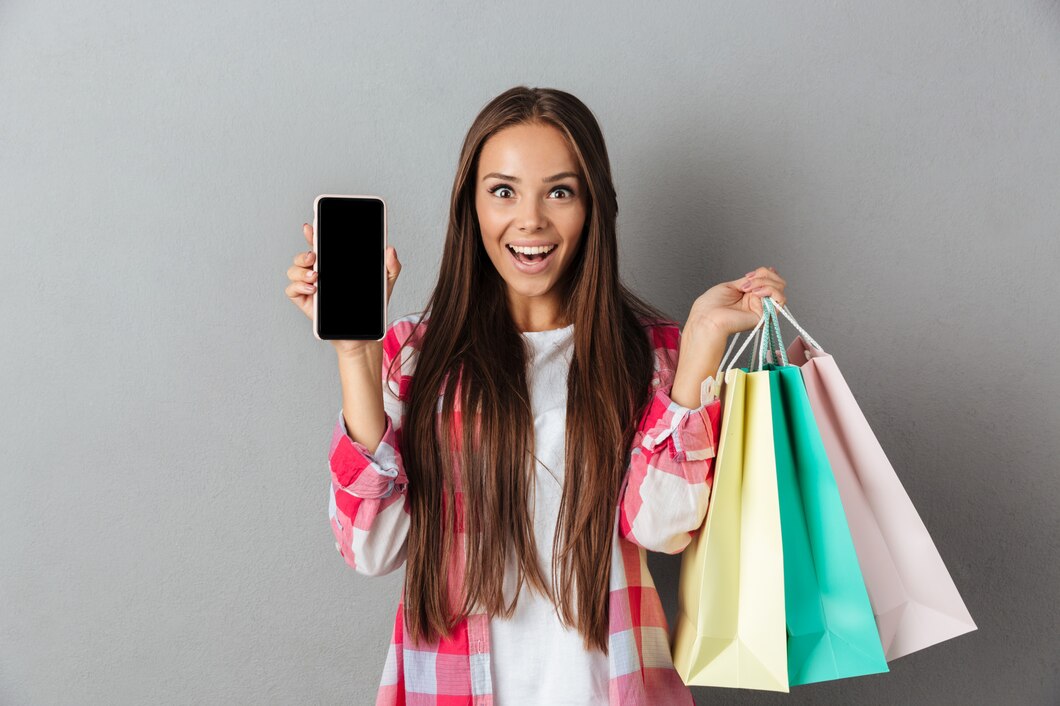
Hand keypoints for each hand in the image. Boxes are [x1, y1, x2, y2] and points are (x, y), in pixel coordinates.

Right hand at [285, 222, 401, 355]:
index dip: (313, 234)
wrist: (363, 332)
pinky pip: (291, 290)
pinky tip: (313, 289)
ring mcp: (310, 287)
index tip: (312, 226)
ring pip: (293, 270)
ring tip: (316, 275)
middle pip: (302, 256)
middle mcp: (319, 273)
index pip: (319, 244)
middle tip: (314, 255)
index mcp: (334, 264)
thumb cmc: (370, 306)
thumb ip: (391, 266)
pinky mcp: (305, 302)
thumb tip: (390, 249)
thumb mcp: (385, 283)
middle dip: (304, 252)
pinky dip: (298, 286)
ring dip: (300, 269)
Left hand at [687, 266, 787, 337]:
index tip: (750, 274)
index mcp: (749, 295)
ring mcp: (763, 309)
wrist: (707, 318)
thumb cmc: (712, 305)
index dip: (765, 272)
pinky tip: (756, 293)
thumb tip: (762, 274)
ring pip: (780, 288)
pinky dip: (770, 290)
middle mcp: (758, 302)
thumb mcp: (732, 286)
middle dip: (764, 275)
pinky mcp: (766, 316)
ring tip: (748, 288)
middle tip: (748, 280)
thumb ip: (749, 281)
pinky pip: (780, 299)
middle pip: (777, 282)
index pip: (769, 280)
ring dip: (764, 282)